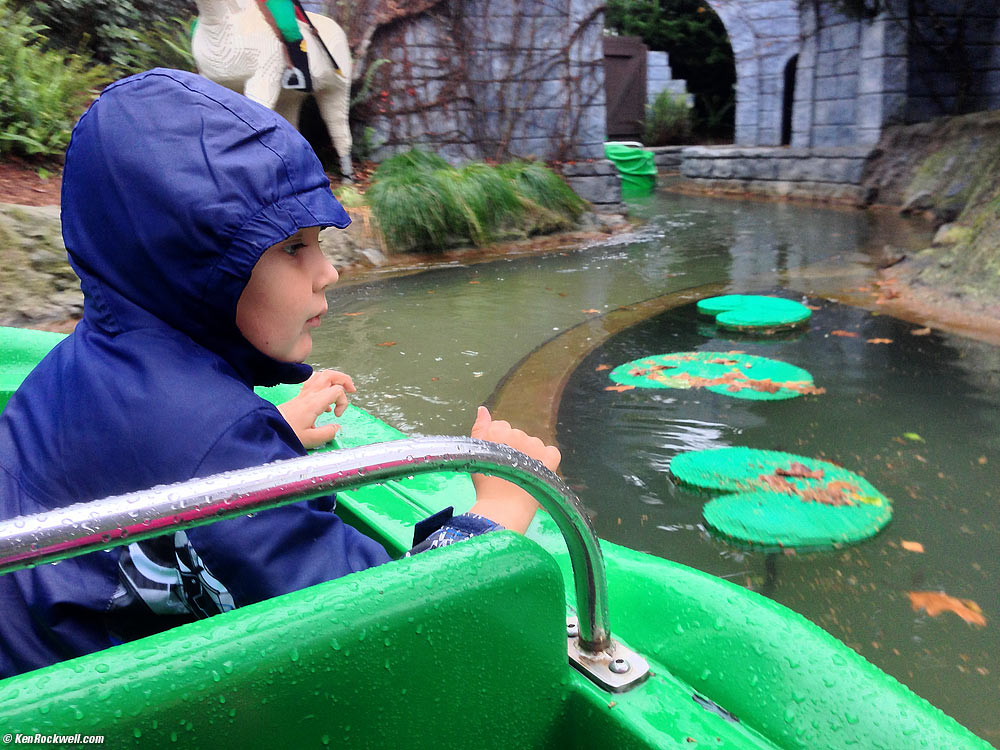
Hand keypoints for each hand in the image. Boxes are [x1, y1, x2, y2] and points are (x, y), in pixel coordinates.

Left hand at [277, 369, 355, 448]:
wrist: (269, 428)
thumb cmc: (289, 433)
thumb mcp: (310, 439)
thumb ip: (327, 434)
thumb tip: (337, 427)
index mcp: (314, 403)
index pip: (337, 390)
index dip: (343, 401)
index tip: (337, 415)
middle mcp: (310, 394)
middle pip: (330, 375)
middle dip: (344, 380)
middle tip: (352, 390)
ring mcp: (304, 393)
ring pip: (322, 375)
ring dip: (334, 380)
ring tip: (341, 389)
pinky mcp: (300, 396)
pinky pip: (314, 381)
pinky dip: (324, 385)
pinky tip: (325, 400)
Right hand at [468, 406, 560, 533]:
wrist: (502, 509)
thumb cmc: (485, 485)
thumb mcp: (476, 453)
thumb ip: (479, 428)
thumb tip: (483, 408)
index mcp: (498, 430)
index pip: (501, 428)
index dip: (498, 444)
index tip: (496, 460)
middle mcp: (517, 433)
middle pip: (517, 436)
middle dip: (514, 449)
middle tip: (507, 471)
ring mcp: (535, 444)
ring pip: (534, 444)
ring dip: (530, 455)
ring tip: (520, 475)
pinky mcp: (550, 457)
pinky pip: (551, 451)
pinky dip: (547, 460)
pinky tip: (537, 472)